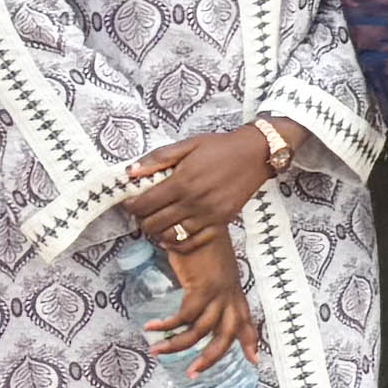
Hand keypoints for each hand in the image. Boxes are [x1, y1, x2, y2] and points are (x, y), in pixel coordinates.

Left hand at [115, 121, 276, 251]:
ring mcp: (208, 215)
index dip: (131, 205)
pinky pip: (192, 242)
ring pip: (170, 236)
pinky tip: (172, 236)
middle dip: (141, 219)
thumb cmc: (221, 147)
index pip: (144, 204)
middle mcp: (193, 202)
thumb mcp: (189, 144)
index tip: (131, 201)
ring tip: (157, 222)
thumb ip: (159, 158)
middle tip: (143, 211)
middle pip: (153, 224)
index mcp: (182, 182)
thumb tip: (131, 172)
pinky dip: (177, 243)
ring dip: (157, 232)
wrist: (256, 153)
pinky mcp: (221, 222)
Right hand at [146, 222, 262, 375]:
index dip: (250, 341)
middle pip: (227, 334)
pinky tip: (152, 327)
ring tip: (157, 350)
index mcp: (233, 291)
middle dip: (211, 356)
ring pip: (202, 330)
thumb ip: (204, 285)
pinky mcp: (202, 287)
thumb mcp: (209, 268)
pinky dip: (167, 325)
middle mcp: (229, 294)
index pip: (246, 320)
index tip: (254, 360)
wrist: (198, 222)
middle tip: (193, 372)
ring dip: (178, 344)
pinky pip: (184, 317)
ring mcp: (218, 291)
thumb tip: (191, 299)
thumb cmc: (201, 242)